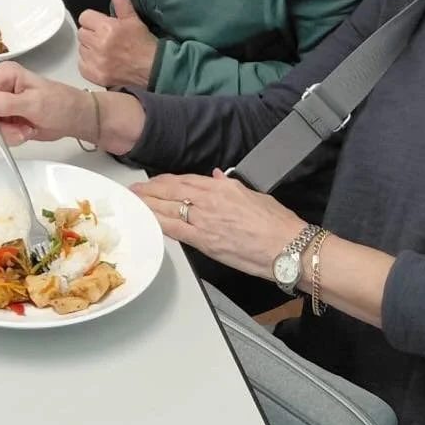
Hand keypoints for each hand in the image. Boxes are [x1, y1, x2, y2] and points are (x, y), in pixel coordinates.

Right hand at [0, 63, 92, 146]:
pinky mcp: (4, 119)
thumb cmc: (61, 103)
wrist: (75, 118)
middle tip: (13, 132)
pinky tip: (24, 133)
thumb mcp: (34, 103)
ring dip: (3, 134)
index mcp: (3, 74)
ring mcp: (0, 104)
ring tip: (24, 131)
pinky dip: (7, 138)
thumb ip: (4, 102)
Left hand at [76, 0, 157, 88]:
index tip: (102, 25)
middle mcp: (99, 45)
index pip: (85, 17)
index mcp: (107, 28)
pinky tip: (102, 61)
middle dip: (92, 34)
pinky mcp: (95, 75)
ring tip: (105, 50)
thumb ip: (122, 0)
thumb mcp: (133, 19)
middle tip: (106, 38)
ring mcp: (96, 62)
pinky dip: (89, 63)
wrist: (152, 69)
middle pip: (82, 33)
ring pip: (81, 49)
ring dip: (90, 48)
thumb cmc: (143, 44)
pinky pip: (81, 65)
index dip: (94, 20)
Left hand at [132, 170, 308, 280]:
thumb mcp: (253, 194)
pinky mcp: (205, 243)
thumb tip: (217, 176)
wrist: (289, 248)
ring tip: (135, 203)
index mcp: (221, 188)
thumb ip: (230, 185)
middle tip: (135, 190)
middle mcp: (209, 202)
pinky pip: (176, 231)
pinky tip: (149, 221)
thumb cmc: (277, 224)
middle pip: (171, 192)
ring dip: (149, 205)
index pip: (185, 181)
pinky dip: (160, 224)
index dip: (166, 181)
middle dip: (150, 190)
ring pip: (168, 209)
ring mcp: (205, 222)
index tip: (155, 182)